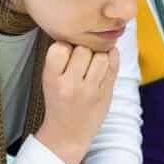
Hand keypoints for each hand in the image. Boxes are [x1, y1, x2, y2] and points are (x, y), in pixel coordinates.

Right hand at [35, 42, 119, 163]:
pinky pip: (113, 65)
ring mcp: (90, 90)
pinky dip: (112, 58)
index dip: (66, 45)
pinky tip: (105, 61)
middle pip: (83, 49)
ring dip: (99, 54)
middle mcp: (70, 85)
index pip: (60, 47)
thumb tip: (79, 30)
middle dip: (84, 49)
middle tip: (82, 58)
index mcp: (51, 79)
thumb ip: (61, 59)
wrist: (68, 134)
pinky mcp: (106, 94)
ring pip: (101, 55)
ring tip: (93, 62)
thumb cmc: (59, 102)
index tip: (67, 53)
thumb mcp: (49, 81)